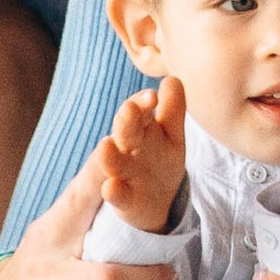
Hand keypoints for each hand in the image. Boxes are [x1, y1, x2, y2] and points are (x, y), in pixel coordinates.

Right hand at [92, 79, 186, 233]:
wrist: (154, 201)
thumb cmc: (160, 159)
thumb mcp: (171, 135)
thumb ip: (172, 109)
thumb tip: (172, 78)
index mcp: (143, 130)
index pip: (140, 112)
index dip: (144, 104)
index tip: (152, 96)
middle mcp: (129, 148)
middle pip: (126, 132)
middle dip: (127, 121)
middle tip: (129, 110)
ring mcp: (124, 173)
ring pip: (115, 161)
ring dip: (110, 154)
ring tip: (106, 145)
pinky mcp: (123, 199)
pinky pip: (117, 194)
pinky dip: (114, 191)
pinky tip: (111, 186)